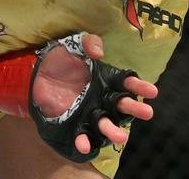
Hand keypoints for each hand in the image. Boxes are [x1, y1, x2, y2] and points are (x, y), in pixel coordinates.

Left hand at [31, 33, 157, 155]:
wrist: (37, 72)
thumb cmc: (60, 58)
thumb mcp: (74, 44)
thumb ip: (88, 43)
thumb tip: (99, 53)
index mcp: (106, 80)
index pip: (126, 83)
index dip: (139, 86)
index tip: (152, 91)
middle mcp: (101, 98)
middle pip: (121, 105)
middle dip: (134, 109)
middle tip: (147, 113)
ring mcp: (89, 111)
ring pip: (105, 123)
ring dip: (113, 131)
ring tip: (121, 137)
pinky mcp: (74, 123)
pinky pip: (81, 134)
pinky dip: (84, 141)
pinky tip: (85, 146)